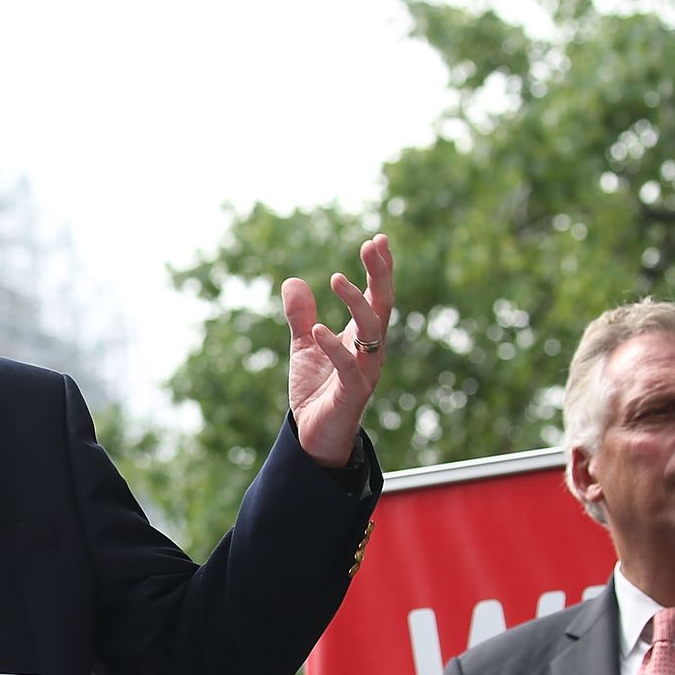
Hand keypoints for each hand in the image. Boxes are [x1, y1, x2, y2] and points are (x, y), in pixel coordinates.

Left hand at [281, 232, 392, 466]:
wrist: (314, 436)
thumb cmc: (316, 390)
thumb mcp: (304, 346)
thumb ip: (300, 316)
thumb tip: (292, 281)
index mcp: (361, 337)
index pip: (376, 296)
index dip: (379, 269)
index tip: (378, 238)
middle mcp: (369, 351)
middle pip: (382, 306)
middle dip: (380, 275)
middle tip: (372, 244)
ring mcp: (364, 372)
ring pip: (371, 333)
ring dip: (356, 304)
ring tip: (337, 278)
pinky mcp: (352, 394)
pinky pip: (349, 368)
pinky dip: (333, 347)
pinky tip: (317, 329)